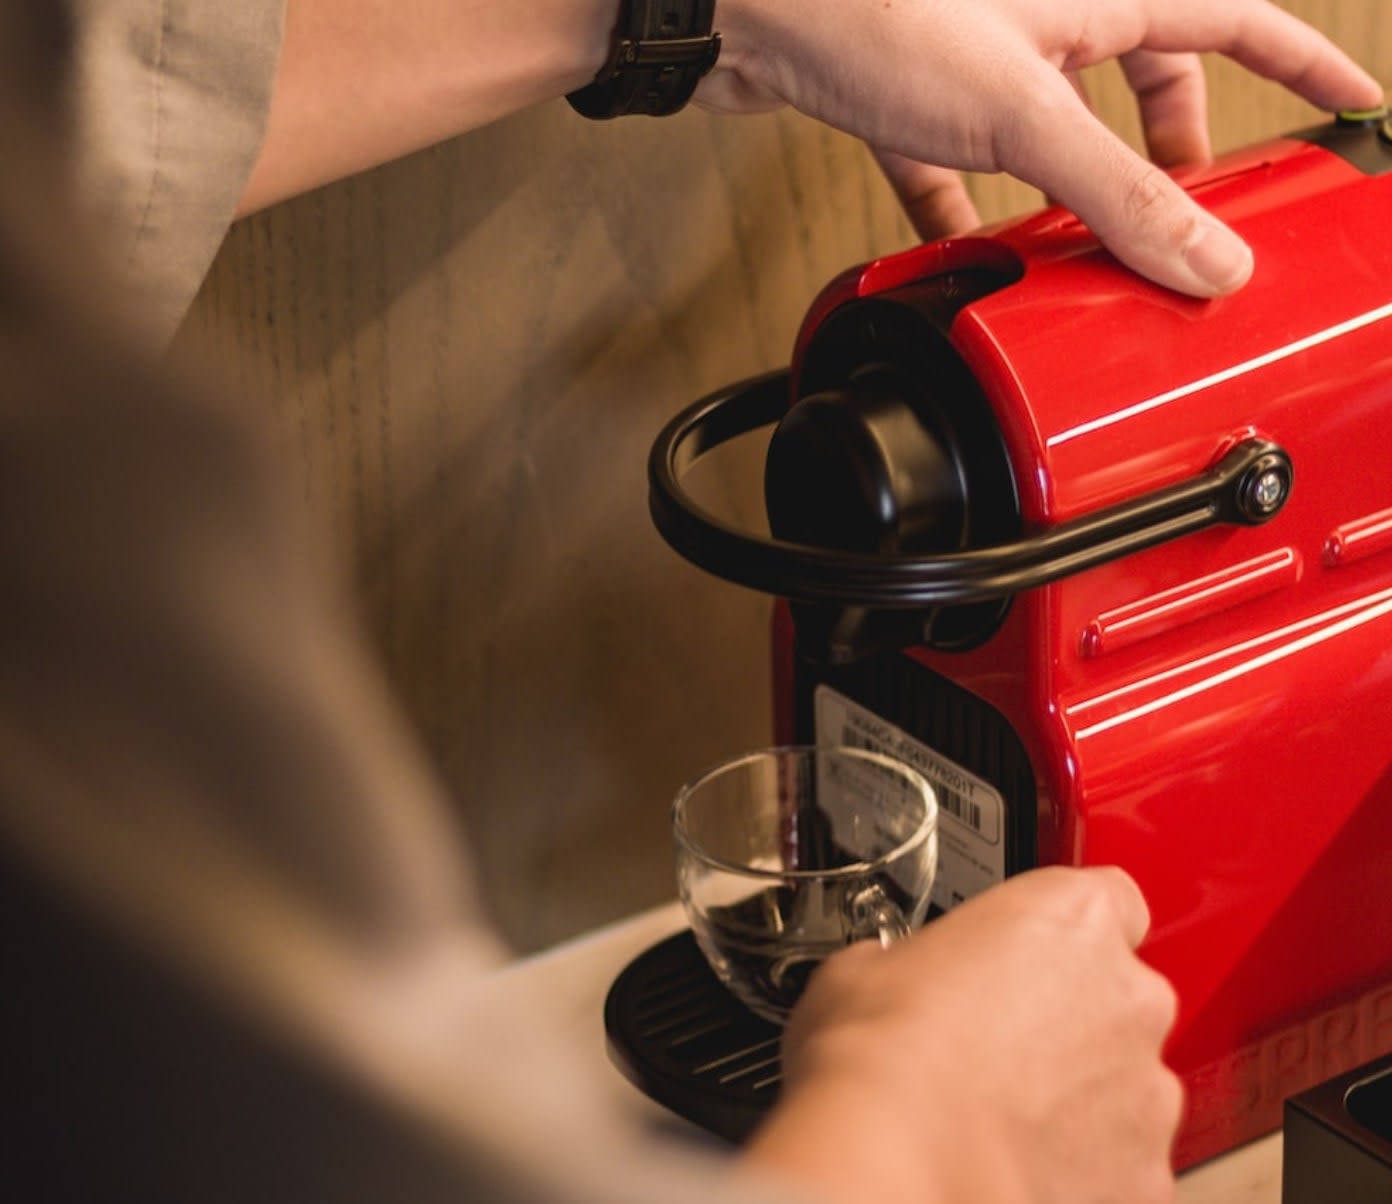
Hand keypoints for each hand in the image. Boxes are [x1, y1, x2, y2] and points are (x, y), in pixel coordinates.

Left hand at [698, 0, 1383, 295]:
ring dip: (1067, 189)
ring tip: (1083, 251)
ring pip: (1047, 126)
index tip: (1349, 105)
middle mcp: (1040, 13)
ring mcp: (968, 52)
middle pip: (1141, 73)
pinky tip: (966, 255)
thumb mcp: (1025, 113)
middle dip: (1170, 144)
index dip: (1299, 64)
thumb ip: (1120, 192)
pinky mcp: (901, 93)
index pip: (1235, 19)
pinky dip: (966, 208)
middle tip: (1184, 210)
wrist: (739, 5)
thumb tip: (1211, 261)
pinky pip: (952, 159)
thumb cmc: (874, 12)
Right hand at [739, 866, 1180, 1203]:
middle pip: (1120, 996)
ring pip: (1124, 1087)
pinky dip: (1080, 1169)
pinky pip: (1121, 1165)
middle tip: (995, 1042)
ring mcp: (1146, 1093)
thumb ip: (914, 958)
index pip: (1108, 899)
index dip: (1064, 931)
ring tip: (995, 1116)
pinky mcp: (1144, 1179)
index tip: (1025, 953)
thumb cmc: (883, 1056)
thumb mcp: (868, 963)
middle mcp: (1129, 997)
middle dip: (1069, 1020)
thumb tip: (890, 976)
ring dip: (1077, 1097)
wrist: (896, 1161)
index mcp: (1072, 918)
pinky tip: (1010, 1163)